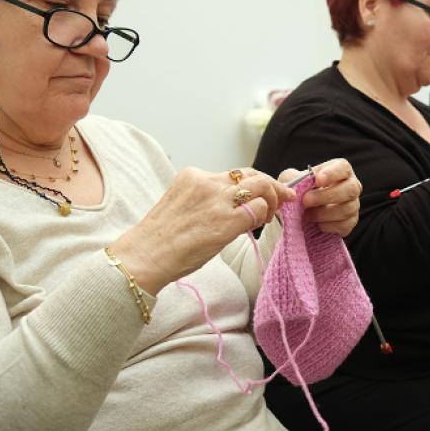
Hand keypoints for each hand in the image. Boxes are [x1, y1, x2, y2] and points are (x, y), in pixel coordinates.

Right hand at [112, 166, 295, 293]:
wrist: (144, 257)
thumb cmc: (161, 240)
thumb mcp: (182, 206)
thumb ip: (207, 200)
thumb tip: (236, 206)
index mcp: (193, 176)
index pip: (234, 174)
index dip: (254, 182)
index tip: (266, 191)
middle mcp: (206, 182)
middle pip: (252, 174)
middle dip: (273, 185)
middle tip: (285, 198)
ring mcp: (217, 200)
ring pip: (260, 186)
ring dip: (273, 199)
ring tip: (272, 214)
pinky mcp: (226, 220)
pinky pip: (258, 209)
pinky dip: (264, 216)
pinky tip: (258, 227)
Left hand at [283, 158, 360, 236]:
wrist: (301, 211)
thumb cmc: (300, 190)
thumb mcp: (292, 179)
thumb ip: (293, 179)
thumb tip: (296, 185)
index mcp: (340, 170)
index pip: (343, 167)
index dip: (332, 173)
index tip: (317, 180)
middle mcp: (352, 186)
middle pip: (351, 189)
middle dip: (326, 196)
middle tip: (306, 201)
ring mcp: (353, 205)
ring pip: (347, 209)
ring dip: (323, 213)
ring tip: (307, 215)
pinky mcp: (350, 222)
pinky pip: (344, 225)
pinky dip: (327, 226)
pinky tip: (316, 224)